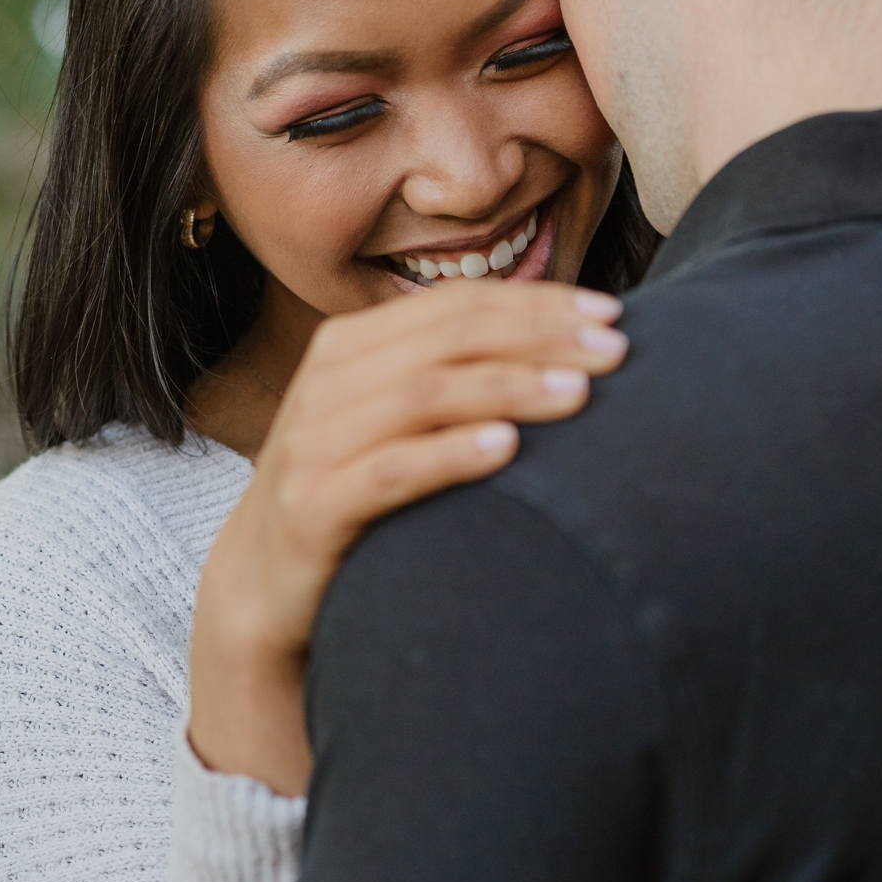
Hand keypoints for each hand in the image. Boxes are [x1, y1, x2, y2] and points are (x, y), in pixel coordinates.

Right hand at [186, 280, 627, 794]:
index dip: (536, 302)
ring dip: (508, 387)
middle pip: (447, 339)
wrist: (265, 579)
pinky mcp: (313, 503)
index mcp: (348, 345)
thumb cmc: (354, 490)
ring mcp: (314, 441)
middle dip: (538, 338)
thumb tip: (562, 341)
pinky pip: (391, 469)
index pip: (455, 304)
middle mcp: (327, 380)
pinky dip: (451, 453)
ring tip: (579, 393)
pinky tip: (507, 448)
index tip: (613, 311)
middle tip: (616, 350)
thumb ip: (446, 375)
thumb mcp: (389, 420)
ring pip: (423, 394)